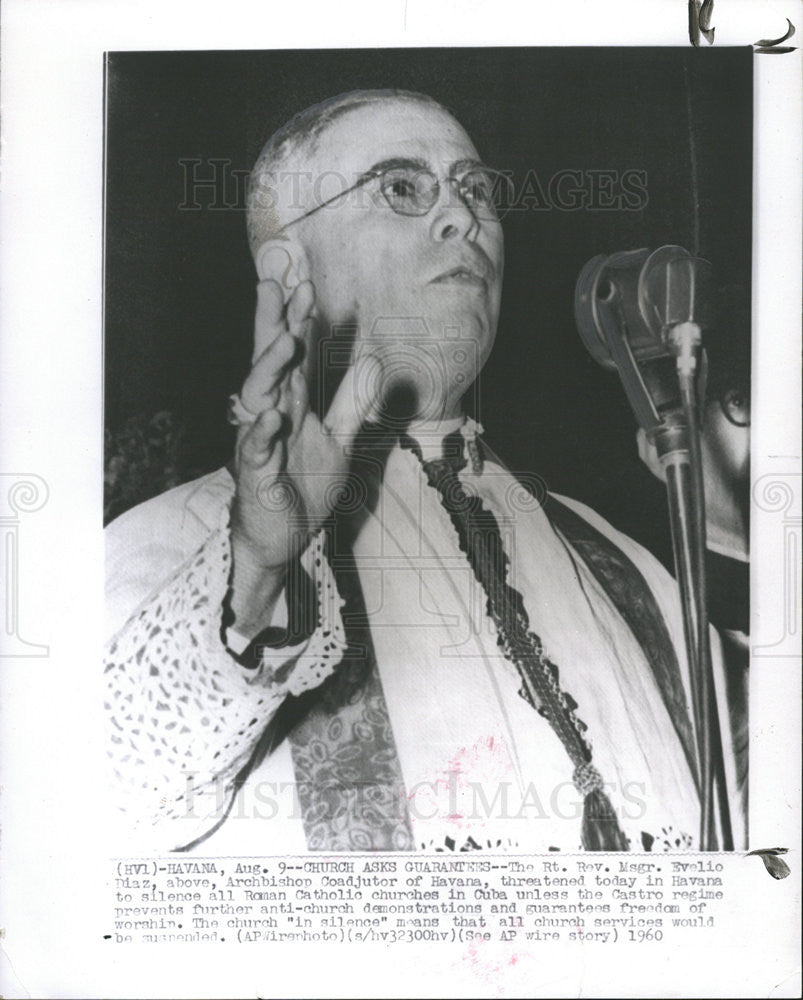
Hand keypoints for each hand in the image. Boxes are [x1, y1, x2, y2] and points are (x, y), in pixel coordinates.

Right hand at [229, 278, 379, 632]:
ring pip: (258, 398)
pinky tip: (273, 415)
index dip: (298, 321)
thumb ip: (352, 403)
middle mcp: (269, 415)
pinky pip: (256, 450)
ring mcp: (259, 442)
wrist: (282, 535)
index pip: (294, 356)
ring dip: (270, 368)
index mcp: (289, 404)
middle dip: (271, 323)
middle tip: (277, 283)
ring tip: (286, 338)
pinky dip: (263, 432)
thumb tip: (374, 363)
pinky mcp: (256, 475)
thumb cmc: (301, 484)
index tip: (306, 285)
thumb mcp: (337, 440)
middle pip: (268, 362)